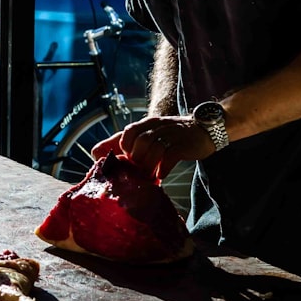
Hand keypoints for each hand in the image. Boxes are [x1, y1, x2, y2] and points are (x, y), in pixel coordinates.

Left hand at [92, 114, 215, 182]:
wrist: (204, 129)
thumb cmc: (172, 136)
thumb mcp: (150, 134)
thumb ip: (127, 143)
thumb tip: (96, 153)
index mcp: (147, 124)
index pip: (128, 132)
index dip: (124, 148)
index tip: (127, 160)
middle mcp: (158, 126)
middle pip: (141, 142)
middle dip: (137, 160)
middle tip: (137, 173)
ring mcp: (172, 134)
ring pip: (154, 149)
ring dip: (148, 166)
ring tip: (148, 177)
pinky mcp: (184, 144)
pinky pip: (170, 156)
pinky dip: (163, 168)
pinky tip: (161, 175)